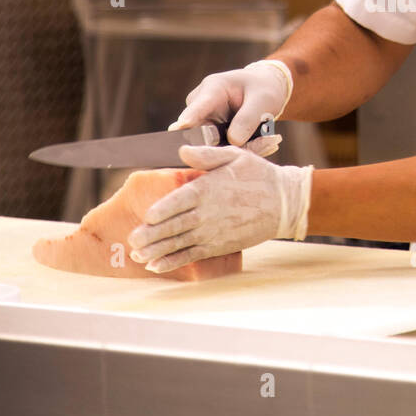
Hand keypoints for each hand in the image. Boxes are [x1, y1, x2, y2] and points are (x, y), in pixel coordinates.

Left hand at [128, 143, 312, 272]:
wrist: (283, 203)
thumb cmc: (258, 176)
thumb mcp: (234, 156)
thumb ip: (206, 155)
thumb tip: (182, 150)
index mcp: (208, 189)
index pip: (180, 202)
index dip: (163, 210)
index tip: (148, 216)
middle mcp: (207, 214)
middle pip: (174, 226)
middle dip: (151, 235)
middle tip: (132, 240)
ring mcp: (212, 233)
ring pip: (178, 244)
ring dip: (156, 250)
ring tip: (137, 256)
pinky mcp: (218, 246)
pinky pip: (191, 256)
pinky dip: (173, 261)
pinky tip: (156, 265)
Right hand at [168, 60, 292, 155]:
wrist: (262, 90)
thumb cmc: (263, 89)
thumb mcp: (263, 99)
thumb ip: (248, 118)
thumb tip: (233, 141)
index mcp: (213, 88)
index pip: (198, 107)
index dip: (188, 120)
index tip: (177, 130)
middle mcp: (200, 105)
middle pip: (199, 133)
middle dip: (220, 146)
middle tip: (249, 149)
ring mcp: (201, 121)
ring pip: (209, 145)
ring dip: (233, 150)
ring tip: (265, 142)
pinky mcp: (207, 135)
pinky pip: (217, 149)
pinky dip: (236, 150)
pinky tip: (260, 143)